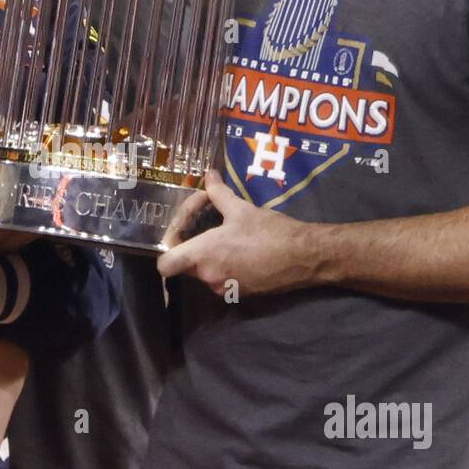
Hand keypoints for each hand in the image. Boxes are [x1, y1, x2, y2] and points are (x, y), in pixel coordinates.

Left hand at [158, 170, 317, 296]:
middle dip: (192, 246)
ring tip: (226, 236)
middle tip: (205, 226)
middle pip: (185, 265)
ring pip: (204, 273)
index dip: (167, 250)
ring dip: (210, 256)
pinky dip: (225, 266)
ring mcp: (224, 288)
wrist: (304, 257)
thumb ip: (218, 193)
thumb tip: (209, 174)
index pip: (165, 265)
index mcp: (203, 254)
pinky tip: (241, 250)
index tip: (183, 232)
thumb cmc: (270, 231)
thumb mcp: (241, 208)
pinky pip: (222, 280)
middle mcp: (209, 276)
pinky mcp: (239, 294)